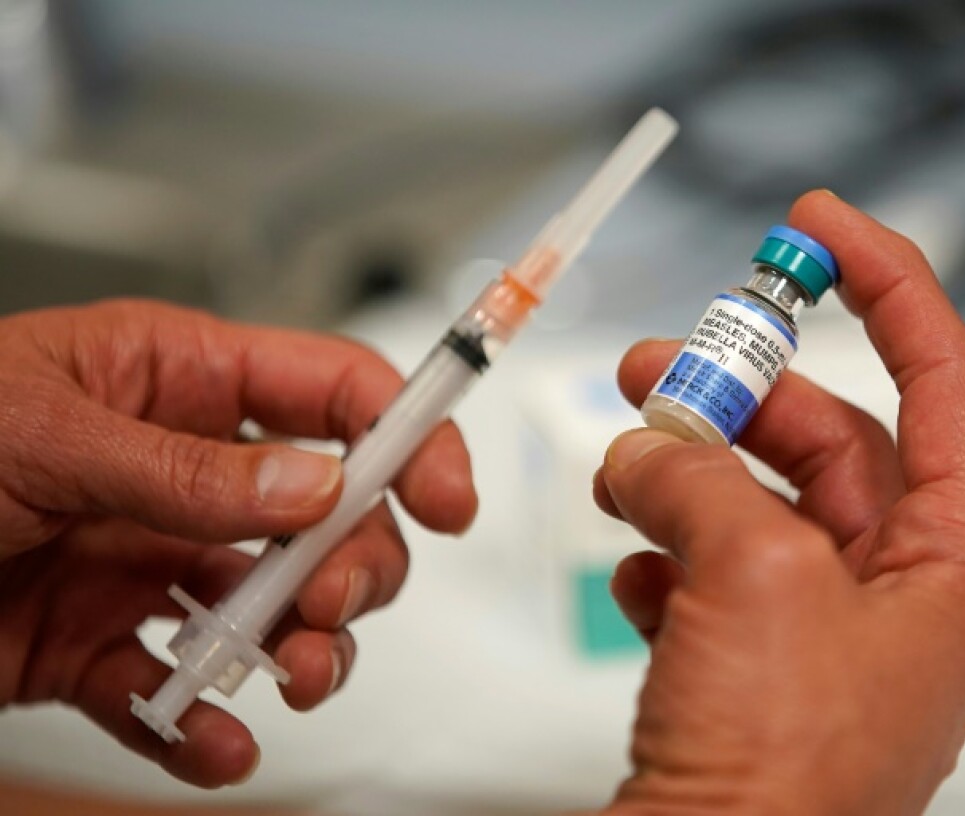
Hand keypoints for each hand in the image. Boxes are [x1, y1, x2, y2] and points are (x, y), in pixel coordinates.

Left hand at [0, 300, 476, 787]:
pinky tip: (213, 743)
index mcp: (174, 379)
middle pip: (331, 513)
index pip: (331, 391)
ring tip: (292, 678)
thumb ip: (185, 469)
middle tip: (329, 603)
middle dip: (356, 563)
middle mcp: (179, 472)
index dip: (407, 434)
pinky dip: (210, 730)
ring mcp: (146, 561)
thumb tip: (314, 488)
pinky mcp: (102, 645)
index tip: (446, 497)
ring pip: (277, 606)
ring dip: (307, 650)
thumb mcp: (40, 432)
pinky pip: (184, 691)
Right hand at [593, 192, 964, 814]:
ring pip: (760, 503)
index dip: (890, 284)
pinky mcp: (757, 669)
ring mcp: (825, 635)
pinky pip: (716, 573)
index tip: (822, 227)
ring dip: (686, 471)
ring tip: (621, 461)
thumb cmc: (781, 779)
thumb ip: (702, 479)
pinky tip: (634, 567)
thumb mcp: (755, 578)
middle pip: (834, 441)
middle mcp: (901, 598)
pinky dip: (666, 552)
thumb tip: (646, 449)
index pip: (947, 380)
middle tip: (662, 361)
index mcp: (955, 568)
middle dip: (744, 390)